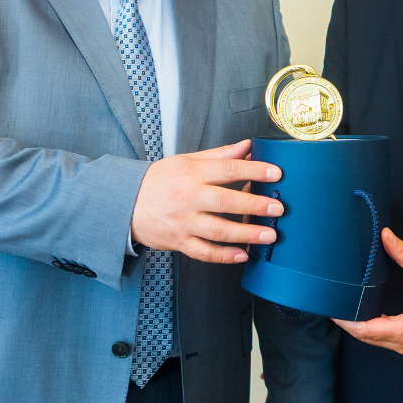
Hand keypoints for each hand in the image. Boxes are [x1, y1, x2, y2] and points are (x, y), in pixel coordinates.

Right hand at [131, 139, 281, 263]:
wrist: (125, 203)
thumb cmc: (158, 181)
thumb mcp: (186, 161)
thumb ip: (218, 155)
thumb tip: (247, 146)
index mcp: (192, 174)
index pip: (228, 169)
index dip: (254, 170)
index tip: (275, 172)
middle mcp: (189, 198)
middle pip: (226, 202)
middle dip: (255, 205)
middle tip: (278, 208)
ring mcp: (184, 222)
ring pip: (219, 231)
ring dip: (247, 234)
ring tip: (269, 235)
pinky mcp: (179, 241)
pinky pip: (204, 252)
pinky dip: (224, 256)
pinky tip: (243, 254)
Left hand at [333, 228, 402, 353]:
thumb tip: (385, 236)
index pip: (367, 330)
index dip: (347, 321)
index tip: (332, 310)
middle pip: (366, 337)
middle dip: (348, 323)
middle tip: (332, 305)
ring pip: (373, 340)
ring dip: (357, 326)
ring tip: (342, 308)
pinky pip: (382, 338)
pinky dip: (369, 328)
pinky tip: (361, 314)